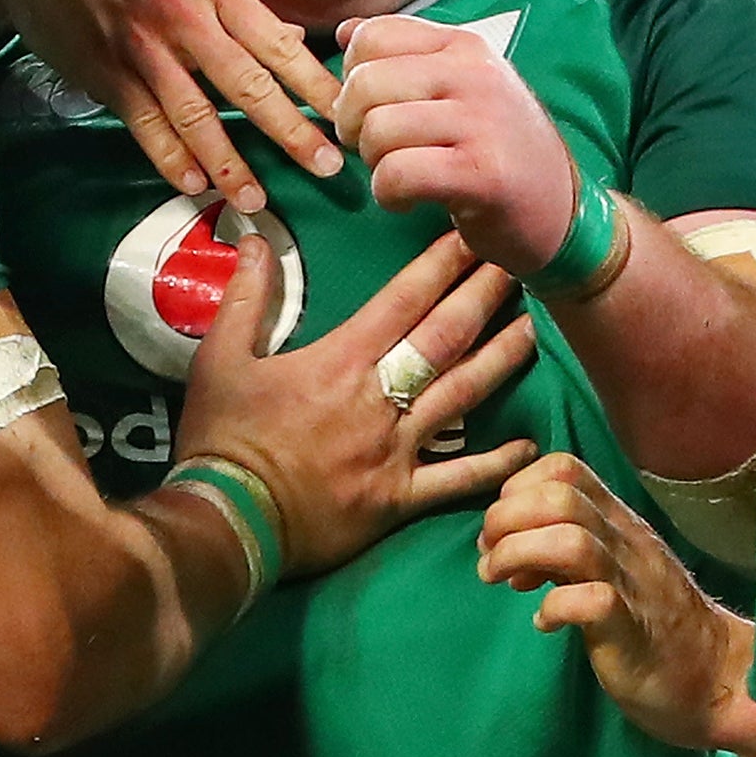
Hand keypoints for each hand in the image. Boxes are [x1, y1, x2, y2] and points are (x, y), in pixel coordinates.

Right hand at [0, 0, 343, 211]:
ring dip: (230, 163)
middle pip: (248, 84)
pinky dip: (169, 158)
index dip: (315, 85)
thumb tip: (287, 37)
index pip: (277, 43)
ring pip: (196, 116)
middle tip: (327, 167)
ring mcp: (141, 49)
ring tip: (257, 199)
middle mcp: (183, 16)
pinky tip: (193, 184)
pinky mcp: (105, 74)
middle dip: (291, 131)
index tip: (345, 115)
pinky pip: (145, 126)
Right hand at [179, 231, 537, 575]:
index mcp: (340, 360)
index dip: (441, 264)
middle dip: (484, 294)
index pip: (404, 299)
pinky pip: (457, 479)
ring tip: (536, 328)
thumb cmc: (223, 439)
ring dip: (502, 359)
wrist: (228, 521)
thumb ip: (245, 297)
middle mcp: (379, 398)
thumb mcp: (219, 360)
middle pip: (445, 337)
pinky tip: (527, 446)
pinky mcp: (400, 498)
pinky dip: (495, 464)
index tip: (472, 234)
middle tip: (520, 261)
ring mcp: (396, 450)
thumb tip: (254, 238)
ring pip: (463, 396)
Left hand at [334, 14, 575, 275]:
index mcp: (464, 46)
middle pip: (365, 82)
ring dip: (372, 162)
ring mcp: (482, 121)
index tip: (373, 108)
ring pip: (378, 128)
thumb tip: (345, 31)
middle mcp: (475, 74)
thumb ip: (406, 56)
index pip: (372, 35)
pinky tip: (407, 200)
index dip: (351, 77)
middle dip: (352, 123)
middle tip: (375, 148)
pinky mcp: (482, 173)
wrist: (562, 208)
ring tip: (397, 173)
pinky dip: (388, 193)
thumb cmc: (498, 148)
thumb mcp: (461, 87)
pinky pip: (398, 174)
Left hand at [477, 452, 745, 750]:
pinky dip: (553, 606)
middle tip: (490, 555)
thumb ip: (565, 541)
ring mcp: (631, 583)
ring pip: (570, 540)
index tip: (502, 525)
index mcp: (616, 521)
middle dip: (506, 518)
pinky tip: (544, 622)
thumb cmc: (651, 618)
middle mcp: (624, 542)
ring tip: (502, 580)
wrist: (713, 676)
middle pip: (559, 497)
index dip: (518, 486)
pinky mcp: (632, 630)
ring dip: (518, 554)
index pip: (564, 467)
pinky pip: (591, 602)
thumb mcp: (608, 564)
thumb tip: (504, 536)